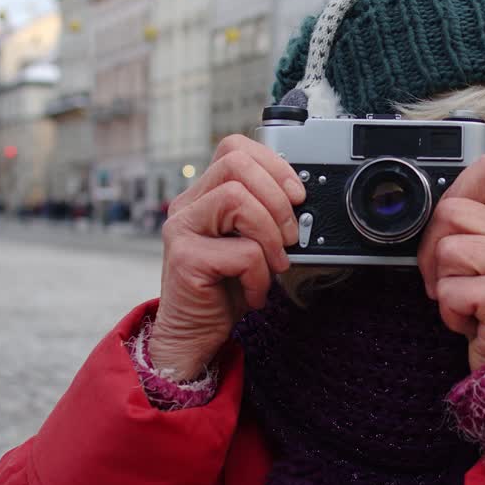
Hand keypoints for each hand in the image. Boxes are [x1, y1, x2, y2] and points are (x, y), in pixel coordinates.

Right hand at [150, 135, 305, 378]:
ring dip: (270, 234)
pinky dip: (260, 275)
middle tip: (290, 236)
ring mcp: (182, 229)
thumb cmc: (226, 290)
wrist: (195, 335)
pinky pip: (242, 251)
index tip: (297, 195)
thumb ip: (266, 217)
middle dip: (277, 199)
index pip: (234, 149)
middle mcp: (188, 205)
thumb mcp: (253, 244)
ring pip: (237, 199)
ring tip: (274, 264)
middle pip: (235, 164)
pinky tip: (254, 292)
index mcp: (205, 195)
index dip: (273, 163)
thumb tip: (301, 201)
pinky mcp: (186, 258)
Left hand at [418, 155, 484, 371]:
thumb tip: (423, 201)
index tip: (455, 232)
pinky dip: (450, 313)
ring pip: (445, 252)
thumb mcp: (479, 258)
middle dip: (434, 254)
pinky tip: (474, 320)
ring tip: (468, 302)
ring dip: (444, 286)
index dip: (454, 196)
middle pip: (448, 212)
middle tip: (455, 282)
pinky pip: (450, 291)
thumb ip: (461, 224)